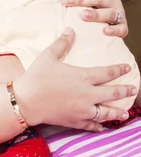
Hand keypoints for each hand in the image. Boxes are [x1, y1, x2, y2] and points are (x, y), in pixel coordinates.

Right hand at [14, 27, 136, 131]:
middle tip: (133, 90)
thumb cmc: (36, 76)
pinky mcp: (75, 121)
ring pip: (106, 113)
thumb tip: (70, 30)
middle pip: (112, 94)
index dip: (119, 70)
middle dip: (125, 91)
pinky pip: (91, 125)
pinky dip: (98, 126)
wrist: (26, 101)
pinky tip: (102, 127)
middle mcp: (87, 95)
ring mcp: (82, 110)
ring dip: (117, 113)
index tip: (128, 68)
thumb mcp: (48, 56)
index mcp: (82, 77)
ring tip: (125, 114)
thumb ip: (61, 43)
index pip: (107, 73)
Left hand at [59, 0, 127, 37]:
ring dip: (96, 14)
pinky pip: (121, 29)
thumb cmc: (99, 4)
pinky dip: (114, 30)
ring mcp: (119, 13)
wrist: (115, 22)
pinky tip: (105, 31)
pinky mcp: (123, 27)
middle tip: (65, 0)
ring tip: (83, 15)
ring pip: (109, 13)